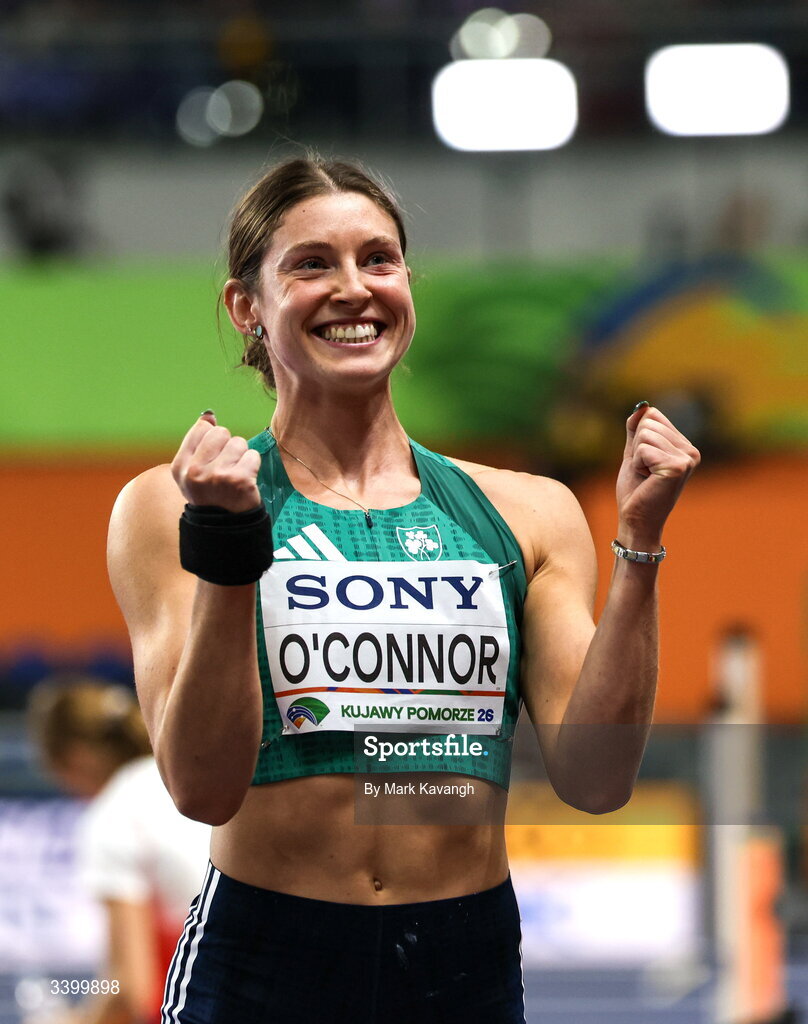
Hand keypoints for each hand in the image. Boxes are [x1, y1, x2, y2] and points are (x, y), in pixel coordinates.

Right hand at [171, 412, 261, 512]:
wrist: (225, 527)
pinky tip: (245, 480)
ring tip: (235, 474)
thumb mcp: (193, 472)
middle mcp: (195, 471)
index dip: (212, 439)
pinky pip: (253, 455)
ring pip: (239, 442)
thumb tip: (208, 416)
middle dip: (227, 446)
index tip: (213, 457)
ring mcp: (217, 475)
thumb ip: (198, 443)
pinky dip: (252, 466)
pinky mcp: (239, 480)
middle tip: (226, 467)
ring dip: (241, 456)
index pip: (201, 428)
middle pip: (221, 432)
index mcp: (180, 466)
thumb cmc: (211, 495)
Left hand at [615, 404, 699, 544]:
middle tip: (644, 471)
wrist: (636, 520)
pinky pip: (643, 449)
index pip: (653, 416)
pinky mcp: (677, 467)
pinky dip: (638, 464)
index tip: (644, 461)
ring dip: (637, 457)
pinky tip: (647, 480)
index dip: (638, 438)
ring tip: (646, 476)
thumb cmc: (636, 490)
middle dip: (637, 447)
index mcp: (684, 446)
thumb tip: (642, 405)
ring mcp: (687, 458)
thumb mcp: (633, 453)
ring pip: (645, 435)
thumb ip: (636, 429)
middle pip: (649, 423)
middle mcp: (691, 451)